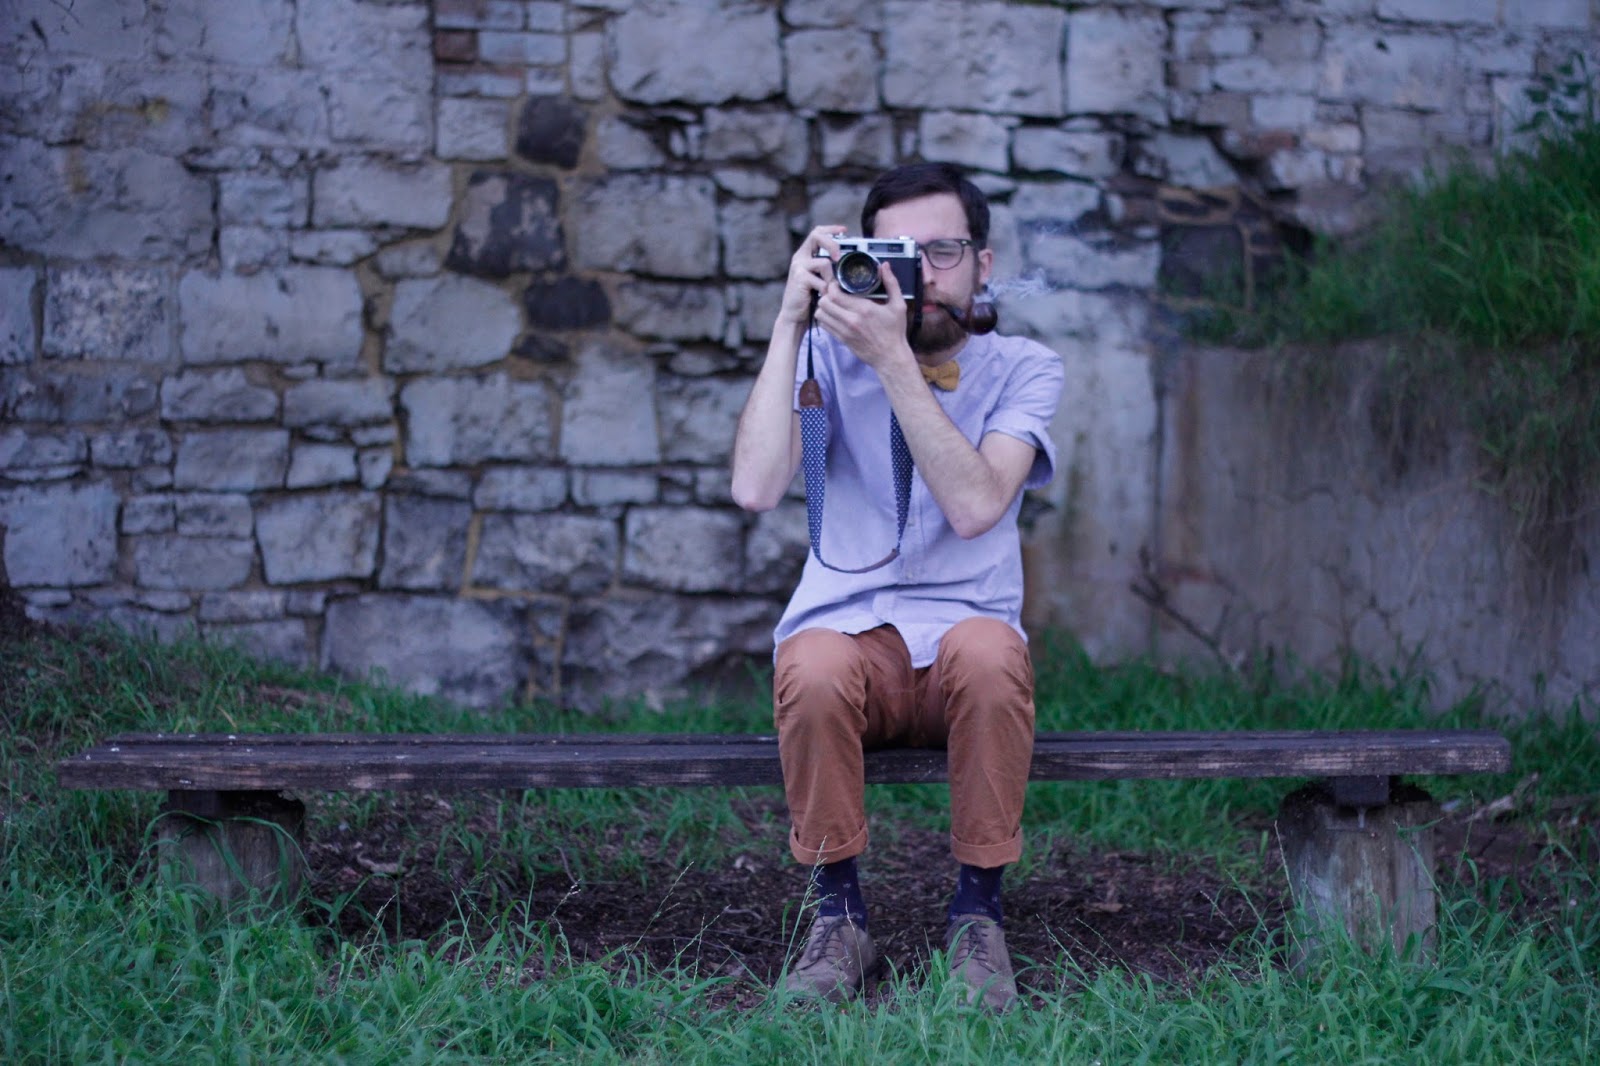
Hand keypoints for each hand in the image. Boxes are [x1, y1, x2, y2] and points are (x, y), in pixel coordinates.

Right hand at [776, 225, 846, 328]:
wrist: (795, 316)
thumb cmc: (810, 299)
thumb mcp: (820, 279)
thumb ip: (829, 269)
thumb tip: (848, 263)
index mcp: (806, 255)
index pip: (817, 232)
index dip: (831, 229)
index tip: (844, 230)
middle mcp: (800, 257)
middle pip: (816, 236)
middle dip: (832, 243)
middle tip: (838, 257)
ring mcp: (798, 267)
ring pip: (824, 262)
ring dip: (831, 278)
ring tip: (829, 290)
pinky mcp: (800, 278)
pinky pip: (821, 280)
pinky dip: (826, 290)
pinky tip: (822, 297)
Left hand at [814, 260, 914, 374]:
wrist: (890, 357)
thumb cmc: (895, 331)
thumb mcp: (898, 305)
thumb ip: (891, 283)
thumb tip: (885, 266)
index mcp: (864, 309)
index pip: (835, 294)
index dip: (832, 286)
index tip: (838, 283)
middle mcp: (851, 320)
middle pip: (824, 303)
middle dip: (826, 294)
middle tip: (833, 292)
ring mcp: (844, 331)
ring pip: (821, 315)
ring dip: (824, 307)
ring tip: (832, 303)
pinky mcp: (842, 340)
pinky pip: (825, 326)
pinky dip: (826, 318)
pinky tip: (834, 315)